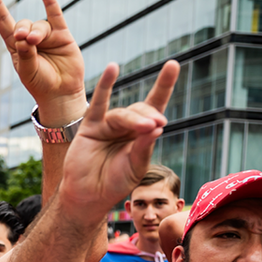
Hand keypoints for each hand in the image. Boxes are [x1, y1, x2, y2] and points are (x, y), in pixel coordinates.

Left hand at [0, 0, 85, 124]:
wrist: (61, 93)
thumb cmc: (40, 84)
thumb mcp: (27, 72)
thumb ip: (25, 55)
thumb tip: (23, 37)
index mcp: (16, 47)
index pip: (3, 23)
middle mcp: (30, 38)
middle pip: (22, 24)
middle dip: (21, 29)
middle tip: (24, 39)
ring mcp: (46, 36)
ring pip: (39, 25)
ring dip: (36, 31)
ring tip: (35, 41)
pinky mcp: (62, 35)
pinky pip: (55, 15)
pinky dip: (50, 3)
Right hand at [59, 61, 177, 214]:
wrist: (88, 196)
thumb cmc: (114, 183)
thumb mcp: (135, 167)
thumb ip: (144, 147)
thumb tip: (157, 126)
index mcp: (141, 135)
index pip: (156, 107)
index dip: (164, 86)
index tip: (172, 65)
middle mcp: (126, 126)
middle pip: (141, 111)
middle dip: (149, 116)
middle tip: (155, 126)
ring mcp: (107, 125)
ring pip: (123, 114)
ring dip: (135, 119)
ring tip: (146, 127)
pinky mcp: (90, 127)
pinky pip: (98, 103)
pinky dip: (105, 85)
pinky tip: (113, 68)